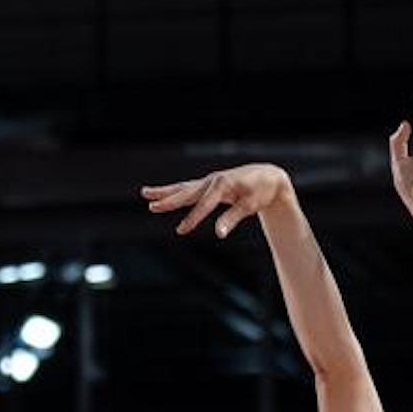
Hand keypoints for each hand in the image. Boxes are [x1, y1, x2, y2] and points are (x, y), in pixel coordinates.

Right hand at [140, 163, 291, 238]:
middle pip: (186, 192)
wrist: (267, 176)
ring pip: (183, 188)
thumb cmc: (260, 191)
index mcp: (222, 185)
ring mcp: (209, 182)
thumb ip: (232, 219)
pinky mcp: (209, 185)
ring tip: (145, 193)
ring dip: (164, 192)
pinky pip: (187, 188)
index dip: (193, 218)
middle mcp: (212, 181)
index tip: (181, 230)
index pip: (204, 205)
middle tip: (152, 206)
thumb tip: (218, 234)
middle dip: (169, 200)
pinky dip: (174, 191)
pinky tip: (162, 195)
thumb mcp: (250, 206)